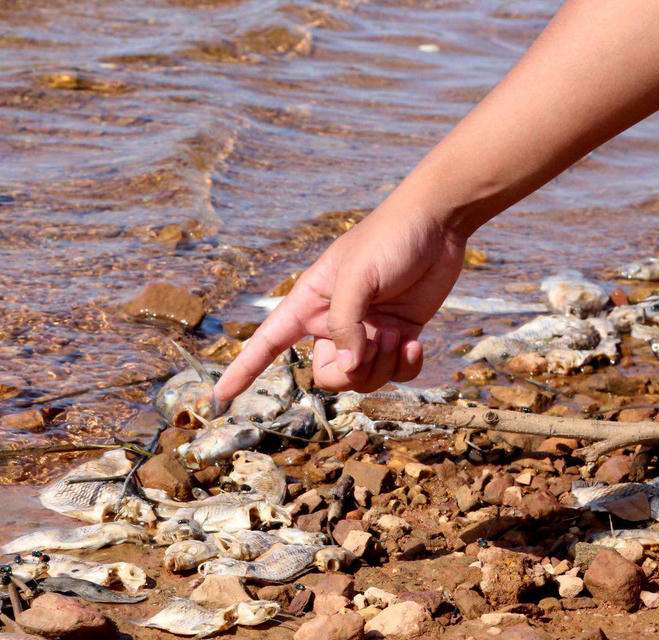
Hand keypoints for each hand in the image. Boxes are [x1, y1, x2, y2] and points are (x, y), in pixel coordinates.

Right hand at [213, 194, 466, 400]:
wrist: (437, 222)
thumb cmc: (388, 238)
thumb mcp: (357, 275)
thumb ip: (346, 324)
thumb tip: (350, 368)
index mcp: (309, 303)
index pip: (267, 342)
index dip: (243, 370)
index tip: (220, 397)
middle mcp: (334, 323)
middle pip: (328, 376)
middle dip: (352, 372)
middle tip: (375, 342)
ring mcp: (368, 333)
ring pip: (364, 380)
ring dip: (383, 365)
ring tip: (398, 335)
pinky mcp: (399, 337)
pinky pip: (396, 374)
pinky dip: (406, 367)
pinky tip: (414, 343)